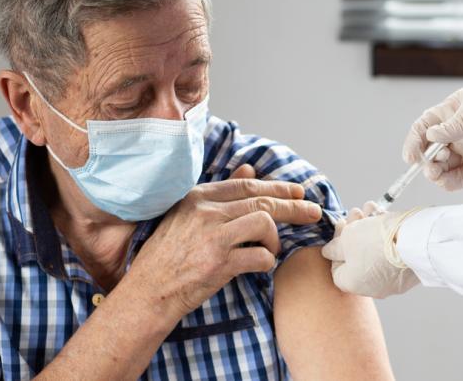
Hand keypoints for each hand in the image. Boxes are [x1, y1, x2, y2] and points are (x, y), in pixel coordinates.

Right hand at [127, 164, 322, 323]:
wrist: (148, 292)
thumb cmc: (167, 256)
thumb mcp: (187, 216)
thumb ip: (220, 193)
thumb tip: (250, 170)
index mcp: (198, 197)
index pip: (248, 185)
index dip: (278, 187)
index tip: (298, 191)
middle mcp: (206, 212)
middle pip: (263, 202)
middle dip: (294, 206)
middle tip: (313, 212)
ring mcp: (213, 237)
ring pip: (265, 224)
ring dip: (275, 239)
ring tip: (270, 248)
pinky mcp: (220, 264)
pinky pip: (261, 256)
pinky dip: (267, 261)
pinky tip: (260, 264)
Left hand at [321, 204, 419, 298]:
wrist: (416, 242)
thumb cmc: (376, 241)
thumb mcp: (347, 239)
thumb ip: (334, 247)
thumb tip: (329, 252)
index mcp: (353, 284)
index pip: (336, 266)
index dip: (336, 244)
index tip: (342, 225)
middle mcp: (372, 287)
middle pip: (356, 256)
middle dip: (354, 231)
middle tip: (356, 212)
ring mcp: (392, 280)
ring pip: (374, 250)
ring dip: (369, 227)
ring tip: (370, 208)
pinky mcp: (408, 271)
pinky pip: (391, 252)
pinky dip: (386, 234)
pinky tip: (383, 215)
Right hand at [402, 77, 462, 190]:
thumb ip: (458, 119)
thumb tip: (433, 135)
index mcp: (456, 111)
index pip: (426, 125)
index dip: (414, 140)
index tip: (411, 155)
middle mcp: (460, 132)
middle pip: (430, 148)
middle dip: (424, 158)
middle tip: (430, 163)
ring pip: (442, 166)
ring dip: (434, 172)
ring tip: (437, 173)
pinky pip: (460, 179)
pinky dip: (449, 183)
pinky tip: (446, 181)